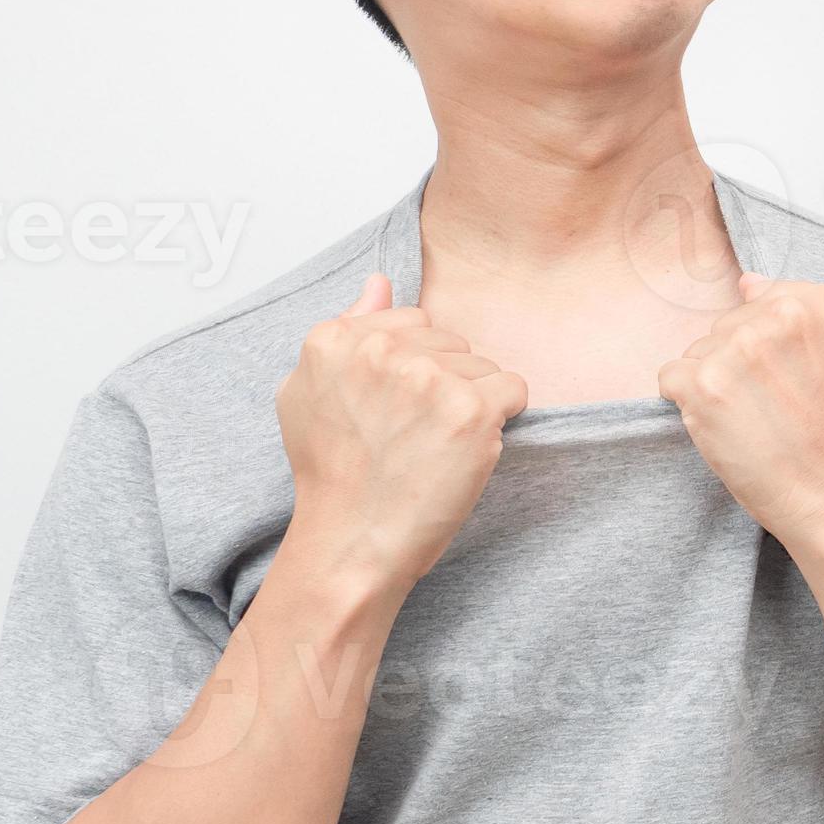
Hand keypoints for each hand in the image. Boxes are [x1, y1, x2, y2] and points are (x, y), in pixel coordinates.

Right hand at [274, 273, 529, 593]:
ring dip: (471, 403)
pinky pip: (514, 388)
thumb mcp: (309, 393)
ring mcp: (427, 377)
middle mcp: (379, 349)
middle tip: (412, 434)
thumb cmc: (334, 473)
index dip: (414, 369)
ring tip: (432, 446)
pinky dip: (501, 419)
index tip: (393, 410)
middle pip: (452, 343)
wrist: (352, 540)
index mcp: (334, 338)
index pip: (413, 323)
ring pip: (483, 367)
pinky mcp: (470, 409)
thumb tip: (379, 282)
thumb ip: (348, 329)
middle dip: (445, 383)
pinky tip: (465, 448)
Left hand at [658, 271, 823, 554]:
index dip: (771, 344)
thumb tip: (747, 282)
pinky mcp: (702, 384)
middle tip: (772, 403)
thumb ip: (805, 309)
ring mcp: (740, 348)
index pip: (765, 300)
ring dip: (714, 382)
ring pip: (700, 350)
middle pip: (729, 324)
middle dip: (739, 361)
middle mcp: (782, 316)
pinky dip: (686, 403)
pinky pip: (671, 376)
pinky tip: (722, 424)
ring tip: (751, 417)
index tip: (788, 377)